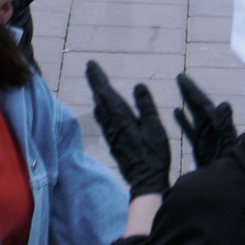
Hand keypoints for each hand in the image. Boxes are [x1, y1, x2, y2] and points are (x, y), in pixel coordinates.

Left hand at [85, 62, 171, 195]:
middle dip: (96, 83)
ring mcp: (111, 134)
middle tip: (90, 68)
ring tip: (97, 84)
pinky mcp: (114, 141)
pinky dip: (102, 107)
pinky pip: (104, 119)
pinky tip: (103, 108)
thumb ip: (145, 106)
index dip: (97, 78)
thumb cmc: (153, 155)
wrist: (145, 180)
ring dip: (98, 95)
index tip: (90, 64)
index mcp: (121, 118)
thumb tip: (137, 86)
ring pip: (100, 109)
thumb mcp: (154, 128)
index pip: (105, 93)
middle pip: (100, 99)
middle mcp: (112, 125)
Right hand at [173, 74, 236, 167]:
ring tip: (179, 89)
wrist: (227, 182)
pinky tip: (175, 112)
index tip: (181, 77)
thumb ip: (224, 125)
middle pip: (198, 105)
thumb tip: (224, 103)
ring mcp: (206, 136)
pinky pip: (190, 130)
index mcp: (215, 125)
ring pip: (194, 115)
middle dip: (190, 92)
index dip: (192, 90)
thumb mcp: (225, 144)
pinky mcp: (201, 146)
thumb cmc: (227, 164)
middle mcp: (211, 127)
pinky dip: (184, 120)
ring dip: (187, 102)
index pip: (202, 103)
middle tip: (179, 77)